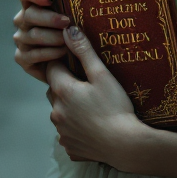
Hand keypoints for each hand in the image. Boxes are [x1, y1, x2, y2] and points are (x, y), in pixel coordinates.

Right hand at [14, 0, 70, 81]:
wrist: (74, 61)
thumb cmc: (77, 31)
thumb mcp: (77, 13)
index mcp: (34, 2)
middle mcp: (23, 18)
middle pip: (29, 13)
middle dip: (50, 18)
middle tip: (67, 22)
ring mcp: (21, 38)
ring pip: (33, 34)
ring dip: (53, 37)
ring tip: (70, 40)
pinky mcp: (21, 57)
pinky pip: (32, 54)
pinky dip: (49, 53)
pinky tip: (63, 52)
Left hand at [46, 26, 149, 168]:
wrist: (125, 144)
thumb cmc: (115, 107)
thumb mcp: (102, 75)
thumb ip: (83, 51)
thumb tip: (68, 30)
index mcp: (62, 91)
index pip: (51, 68)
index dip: (62, 62)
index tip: (75, 62)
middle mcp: (56, 112)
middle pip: (54, 90)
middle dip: (65, 84)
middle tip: (86, 83)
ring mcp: (62, 132)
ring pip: (60, 112)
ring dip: (69, 106)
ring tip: (91, 105)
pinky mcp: (69, 147)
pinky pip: (68, 132)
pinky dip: (76, 126)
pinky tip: (92, 124)